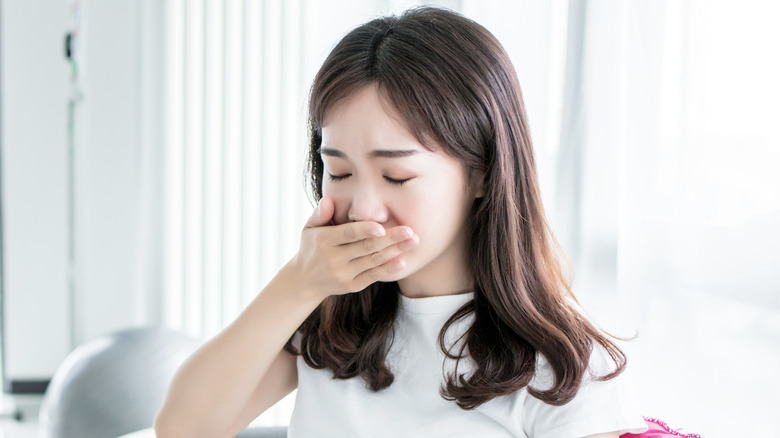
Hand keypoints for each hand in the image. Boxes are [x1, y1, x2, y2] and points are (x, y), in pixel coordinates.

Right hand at [287, 196, 418, 300]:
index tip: (381, 227)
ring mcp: (343, 274)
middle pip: (366, 247)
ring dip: (395, 252)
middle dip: (390, 239)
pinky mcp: (351, 286)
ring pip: (372, 261)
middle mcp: (334, 259)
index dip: (364, 231)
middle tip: (410, 231)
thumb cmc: (311, 247)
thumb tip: (328, 200)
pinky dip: (387, 270)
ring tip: (413, 242)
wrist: (304, 280)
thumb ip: (320, 214)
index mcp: (324, 241)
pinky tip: (402, 262)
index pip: (348, 234)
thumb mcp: (308, 228)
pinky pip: (372, 276)